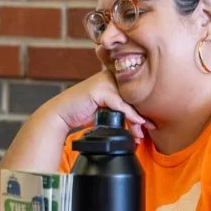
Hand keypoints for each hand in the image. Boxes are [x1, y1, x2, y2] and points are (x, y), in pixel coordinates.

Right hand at [40, 69, 154, 138]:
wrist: (60, 114)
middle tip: (147, 131)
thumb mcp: (106, 109)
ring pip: (128, 100)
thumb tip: (142, 121)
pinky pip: (120, 103)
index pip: (133, 93)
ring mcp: (103, 81)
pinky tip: (137, 123)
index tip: (150, 124)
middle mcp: (109, 76)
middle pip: (133, 96)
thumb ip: (121, 108)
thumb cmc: (81, 112)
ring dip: (136, 119)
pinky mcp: (99, 89)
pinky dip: (130, 115)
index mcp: (112, 77)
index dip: (142, 109)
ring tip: (139, 134)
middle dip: (141, 116)